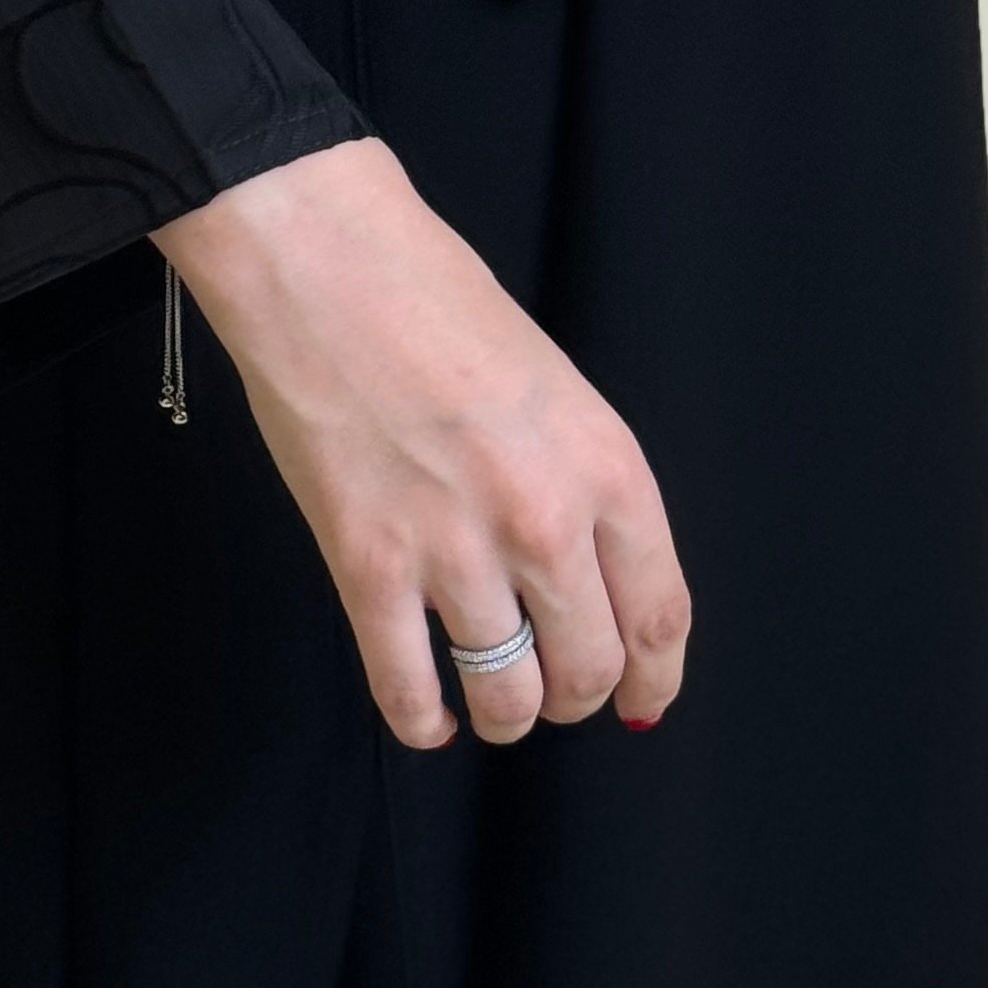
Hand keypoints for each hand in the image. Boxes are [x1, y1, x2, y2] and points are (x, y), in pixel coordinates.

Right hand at [158, 139, 690, 748]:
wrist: (328, 267)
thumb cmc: (440, 307)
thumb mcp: (558, 392)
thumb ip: (585, 488)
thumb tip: (594, 583)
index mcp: (607, 468)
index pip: (659, 615)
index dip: (655, 681)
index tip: (643, 704)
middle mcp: (545, 521)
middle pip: (588, 669)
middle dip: (575, 698)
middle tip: (555, 692)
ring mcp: (455, 550)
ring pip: (505, 692)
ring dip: (504, 716)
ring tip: (493, 708)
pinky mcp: (368, 566)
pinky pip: (408, 687)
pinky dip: (423, 720)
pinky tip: (428, 719)